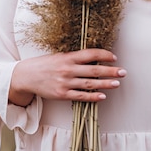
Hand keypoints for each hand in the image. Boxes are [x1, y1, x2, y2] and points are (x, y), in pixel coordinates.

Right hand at [9, 48, 126, 106]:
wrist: (26, 76)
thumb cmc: (45, 64)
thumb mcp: (59, 56)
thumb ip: (75, 58)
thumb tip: (94, 58)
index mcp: (68, 57)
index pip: (91, 54)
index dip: (104, 55)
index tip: (114, 57)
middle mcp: (68, 69)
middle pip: (94, 70)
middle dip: (110, 70)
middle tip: (123, 71)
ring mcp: (65, 83)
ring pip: (90, 84)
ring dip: (105, 84)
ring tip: (117, 83)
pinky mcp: (62, 94)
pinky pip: (80, 96)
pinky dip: (93, 96)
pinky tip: (103, 96)